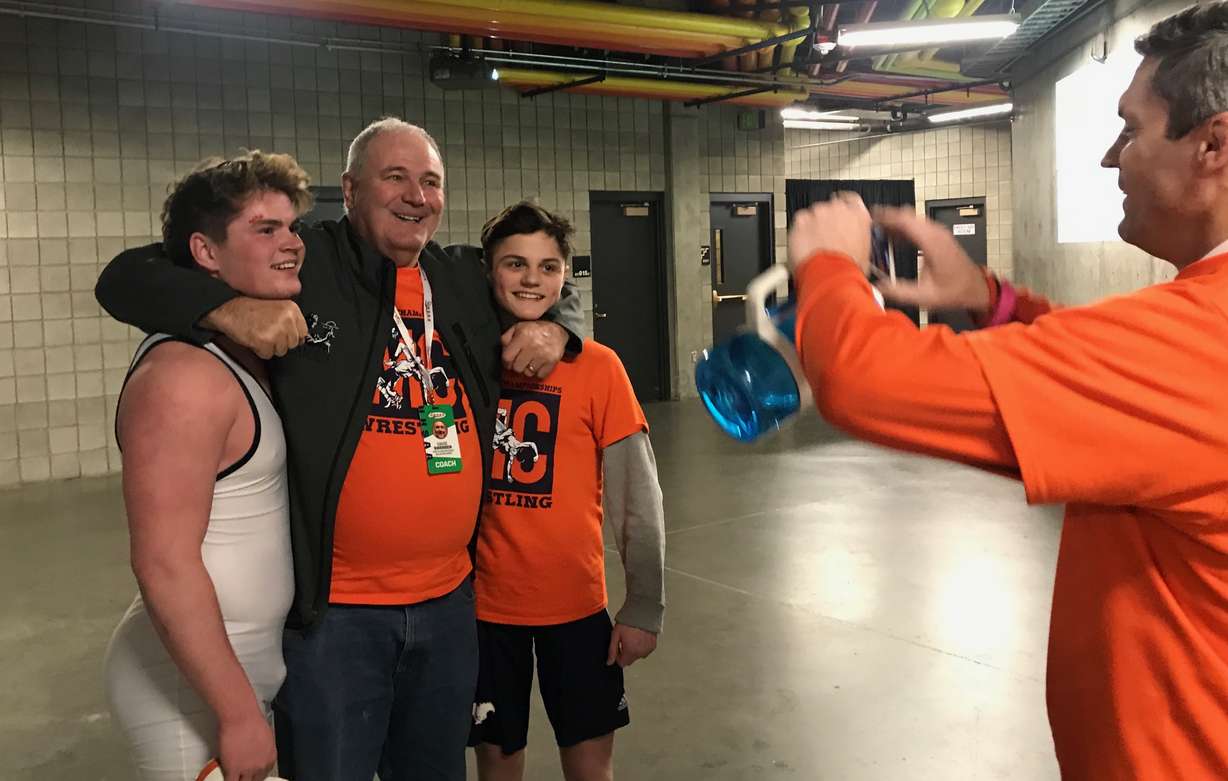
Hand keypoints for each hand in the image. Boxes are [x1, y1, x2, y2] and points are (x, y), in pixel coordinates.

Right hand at [202, 298, 307, 359]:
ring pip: (281, 351)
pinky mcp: (265, 341)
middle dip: (280, 342)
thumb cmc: (249, 309)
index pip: (303, 332)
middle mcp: (287, 319)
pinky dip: (260, 350)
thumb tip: (302, 338)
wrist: (227, 310)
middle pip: (293, 344)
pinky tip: (254, 338)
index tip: (281, 333)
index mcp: (292, 309)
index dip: (291, 336)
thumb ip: (290, 320)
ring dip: (270, 346)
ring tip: (259, 333)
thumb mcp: (276, 307)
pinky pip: (268, 354)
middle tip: (266, 331)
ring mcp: (277, 331)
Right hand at [217, 710, 276, 780]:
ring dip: (238, 780)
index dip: (256, 775)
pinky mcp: (233, 769)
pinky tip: (226, 778)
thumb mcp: (264, 737)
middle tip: (241, 775)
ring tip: (234, 776)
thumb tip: (254, 753)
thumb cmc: (251, 720)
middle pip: (254, 780)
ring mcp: (247, 769)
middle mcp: (261, 765)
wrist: (240, 717)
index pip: (264, 774)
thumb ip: (261, 750)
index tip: (251, 774)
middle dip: (248, 778)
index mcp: (270, 757)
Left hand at [501, 321, 566, 378]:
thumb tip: (503, 350)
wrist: (557, 329)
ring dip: (528, 369)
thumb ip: (507, 338)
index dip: (506, 362)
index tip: (508, 363)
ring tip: (530, 362)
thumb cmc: (536, 329)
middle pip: (517, 368)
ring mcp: (543, 354)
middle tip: (520, 361)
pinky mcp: (552, 361)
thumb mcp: (518, 327)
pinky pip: (540, 375)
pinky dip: (538, 372)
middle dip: (517, 365)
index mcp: (522, 336)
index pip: (507, 357)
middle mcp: (532, 346)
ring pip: (528, 373)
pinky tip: (538, 365)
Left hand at [606, 624, 656, 667]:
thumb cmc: (629, 622)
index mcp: (631, 651)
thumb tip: (609, 662)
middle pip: (630, 660)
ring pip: (638, 655)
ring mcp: (648, 650)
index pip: (622, 663)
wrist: (643, 613)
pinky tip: (639, 637)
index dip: (618, 656)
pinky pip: (645, 650)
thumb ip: (612, 650)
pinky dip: (642, 646)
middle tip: (625, 640)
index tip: (618, 648)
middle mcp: (640, 653)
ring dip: (634, 650)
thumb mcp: (616, 634)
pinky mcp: (653, 645)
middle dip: (626, 653)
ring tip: (633, 637)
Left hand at [788, 192, 872, 274]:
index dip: (843, 212)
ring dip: (812, 228)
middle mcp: (840, 208)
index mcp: (859, 215)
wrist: (831, 275)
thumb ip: (857, 238)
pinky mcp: (801, 219)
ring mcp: (819, 212)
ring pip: (813, 215)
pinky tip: (804, 246)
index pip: (852, 201)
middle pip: (830, 209)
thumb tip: (852, 243)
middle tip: (826, 240)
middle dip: (826, 222)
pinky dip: (800, 232)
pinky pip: (799, 222)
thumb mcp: (865, 253)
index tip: (839, 218)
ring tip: (814, 247)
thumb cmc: (849, 267)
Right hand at [871, 206, 989, 311]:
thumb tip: (877, 287)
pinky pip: (918, 226)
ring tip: (876, 231)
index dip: (886, 217)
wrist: (976, 289)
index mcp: (932, 243)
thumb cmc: (954, 291)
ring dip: (895, 223)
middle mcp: (936, 233)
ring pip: (912, 219)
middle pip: (907, 216)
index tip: (870, 217)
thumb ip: (899, 292)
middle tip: (868, 226)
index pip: (906, 220)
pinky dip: (904, 228)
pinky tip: (893, 238)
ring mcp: (939, 233)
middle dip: (887, 218)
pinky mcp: (939, 236)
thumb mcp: (924, 297)